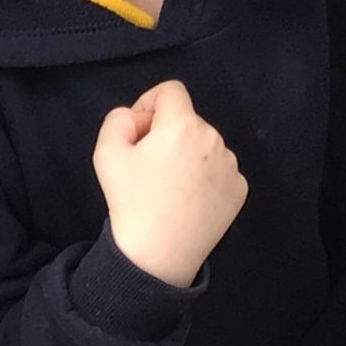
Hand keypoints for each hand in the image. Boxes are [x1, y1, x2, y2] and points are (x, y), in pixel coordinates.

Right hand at [93, 81, 246, 287]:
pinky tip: (187, 200)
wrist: (158, 255)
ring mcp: (231, 166)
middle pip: (188, 120)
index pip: (171, 91)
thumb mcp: (106, 152)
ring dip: (187, 154)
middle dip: (167, 133)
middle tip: (147, 166)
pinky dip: (204, 177)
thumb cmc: (131, 202)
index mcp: (183, 125)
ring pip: (204, 145)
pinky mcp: (239, 190)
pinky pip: (219, 170)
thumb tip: (138, 118)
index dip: (149, 103)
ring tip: (168, 187)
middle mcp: (214, 139)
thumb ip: (119, 119)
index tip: (139, 130)